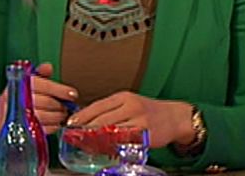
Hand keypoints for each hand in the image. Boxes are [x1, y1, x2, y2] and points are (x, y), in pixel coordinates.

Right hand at [0, 62, 78, 141]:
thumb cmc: (18, 97)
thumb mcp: (26, 82)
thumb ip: (39, 74)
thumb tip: (48, 66)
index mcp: (21, 84)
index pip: (44, 85)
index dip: (60, 90)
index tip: (72, 94)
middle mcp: (19, 99)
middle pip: (47, 102)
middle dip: (60, 105)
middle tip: (67, 105)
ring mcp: (21, 116)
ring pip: (47, 116)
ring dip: (58, 116)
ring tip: (62, 114)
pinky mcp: (23, 130)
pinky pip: (43, 129)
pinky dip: (53, 126)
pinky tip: (56, 123)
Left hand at [66, 91, 193, 148]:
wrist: (174, 117)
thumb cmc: (148, 111)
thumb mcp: (129, 103)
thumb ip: (110, 109)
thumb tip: (86, 118)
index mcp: (124, 97)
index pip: (97, 105)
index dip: (82, 116)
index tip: (70, 123)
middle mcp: (131, 106)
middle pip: (102, 119)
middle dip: (85, 129)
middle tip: (74, 136)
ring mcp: (138, 121)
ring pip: (111, 131)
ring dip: (95, 139)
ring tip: (84, 144)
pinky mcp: (144, 134)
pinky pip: (124, 142)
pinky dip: (111, 146)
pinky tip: (103, 149)